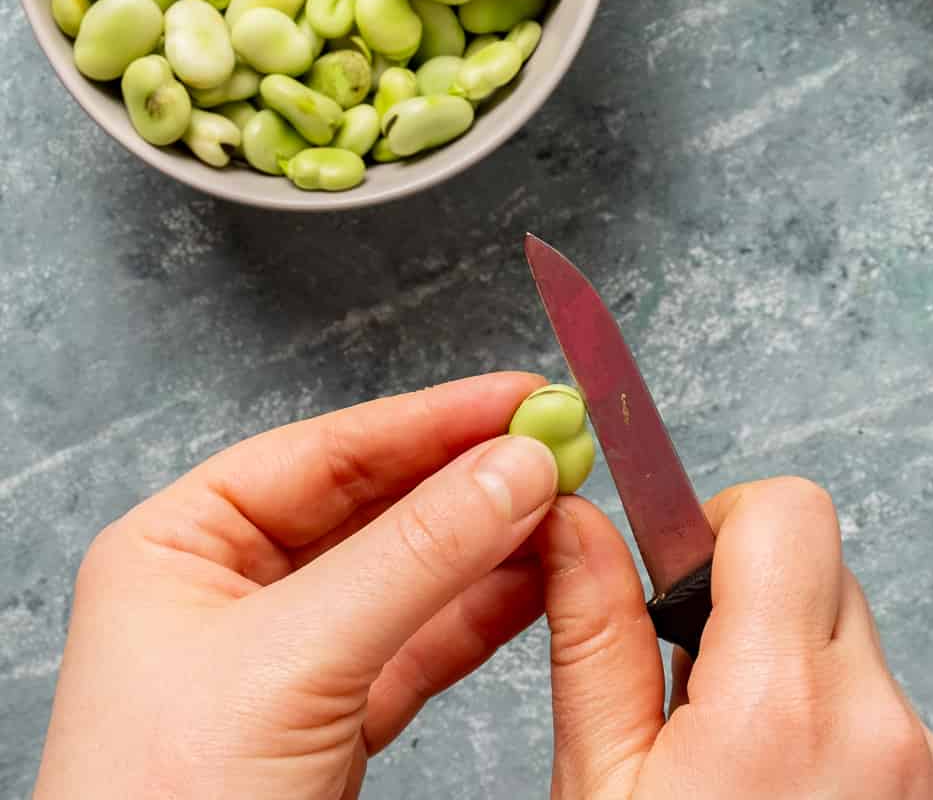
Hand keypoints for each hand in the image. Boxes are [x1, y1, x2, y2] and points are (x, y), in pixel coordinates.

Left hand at [35, 374, 558, 799]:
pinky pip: (416, 646)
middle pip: (372, 504)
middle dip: (469, 477)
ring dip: (488, 543)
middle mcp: (225, 588)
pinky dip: (481, 615)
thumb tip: (512, 469)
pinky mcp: (325, 722)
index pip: (326, 451)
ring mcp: (279, 658)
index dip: (432, 418)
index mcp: (179, 545)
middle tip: (558, 446)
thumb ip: (413, 559)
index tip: (521, 398)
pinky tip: (536, 583)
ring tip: (565, 508)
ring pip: (405, 574)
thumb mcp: (292, 665)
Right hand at [536, 477, 932, 798]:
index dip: (723, 522)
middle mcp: (882, 729)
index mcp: (784, 706)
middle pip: (826, 572)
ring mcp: (929, 775)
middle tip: (694, 686)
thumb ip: (595, 637)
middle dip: (754, 601)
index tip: (684, 570)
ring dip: (799, 672)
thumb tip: (574, 524)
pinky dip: (839, 733)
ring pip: (858, 646)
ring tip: (740, 770)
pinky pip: (890, 717)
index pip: (787, 514)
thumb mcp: (602, 792)